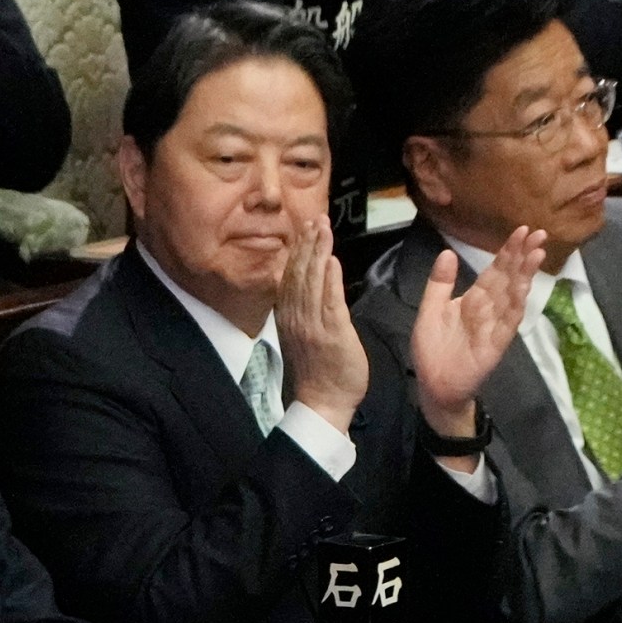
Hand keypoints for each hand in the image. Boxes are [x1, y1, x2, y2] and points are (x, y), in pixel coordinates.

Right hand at [276, 214, 370, 433]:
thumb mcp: (301, 337)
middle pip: (299, 274)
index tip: (305, 228)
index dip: (298, 251)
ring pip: (312, 282)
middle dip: (307, 243)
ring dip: (318, 253)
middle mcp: (297, 318)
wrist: (322, 404)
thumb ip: (304, 311)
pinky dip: (330, 280)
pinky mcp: (332, 335)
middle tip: (315, 218)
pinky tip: (332, 260)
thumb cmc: (317, 373)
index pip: (291, 277)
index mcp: (289, 318)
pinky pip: (329, 303)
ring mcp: (313, 326)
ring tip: (323, 228)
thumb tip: (309, 286)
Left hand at [408, 224, 545, 466]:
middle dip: (523, 256)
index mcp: (474, 299)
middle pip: (509, 278)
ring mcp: (494, 327)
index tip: (522, 229)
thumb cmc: (434, 349)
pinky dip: (516, 307)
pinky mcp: (494, 346)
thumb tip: (448, 252)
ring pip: (513, 297)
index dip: (508, 251)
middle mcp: (489, 309)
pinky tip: (524, 291)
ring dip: (525, 276)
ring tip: (537, 254)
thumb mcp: (430, 309)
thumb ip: (440, 283)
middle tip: (539, 233)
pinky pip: (507, 324)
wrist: (433, 386)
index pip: (496, 270)